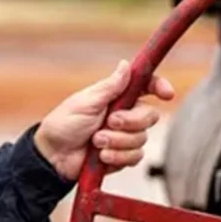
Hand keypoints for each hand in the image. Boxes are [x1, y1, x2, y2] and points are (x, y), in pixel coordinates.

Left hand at [33, 59, 174, 180]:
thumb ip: (110, 86)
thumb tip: (126, 64)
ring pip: (142, 138)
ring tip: (96, 141)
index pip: (145, 87)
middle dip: (130, 122)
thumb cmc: (64, 123)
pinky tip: (101, 156)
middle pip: (150, 116)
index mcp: (116, 96)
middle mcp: (124, 114)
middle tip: (109, 122)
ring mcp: (124, 136)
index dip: (159, 87)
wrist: (54, 155)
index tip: (166, 94)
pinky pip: (135, 157)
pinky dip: (118, 157)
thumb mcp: (86, 101)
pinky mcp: (123, 155)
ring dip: (117, 141)